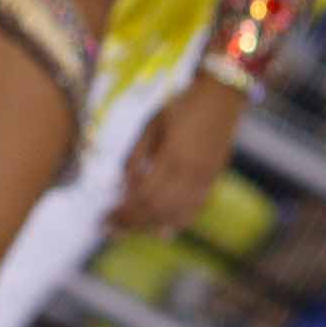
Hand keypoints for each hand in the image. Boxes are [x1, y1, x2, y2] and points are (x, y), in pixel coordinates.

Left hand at [111, 77, 247, 234]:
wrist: (222, 95)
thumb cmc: (181, 105)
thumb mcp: (151, 124)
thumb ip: (136, 156)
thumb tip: (121, 186)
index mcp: (172, 157)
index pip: (142, 196)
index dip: (122, 211)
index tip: (103, 219)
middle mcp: (191, 173)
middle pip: (156, 209)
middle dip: (130, 222)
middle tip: (108, 228)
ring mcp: (205, 177)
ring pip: (176, 213)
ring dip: (150, 225)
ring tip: (129, 230)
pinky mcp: (213, 177)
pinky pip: (196, 207)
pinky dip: (179, 222)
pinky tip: (164, 231)